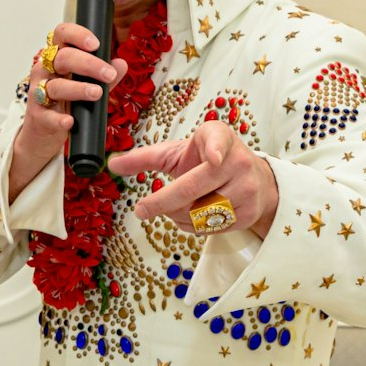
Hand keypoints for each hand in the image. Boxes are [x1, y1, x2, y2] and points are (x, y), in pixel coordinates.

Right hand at [10, 22, 125, 200]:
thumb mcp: (86, 87)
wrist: (41, 135)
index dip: (77, 35)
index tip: (96, 45)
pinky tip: (70, 121)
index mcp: (56, 59)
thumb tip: (121, 64)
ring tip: (97, 93)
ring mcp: (38, 94)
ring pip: (56, 86)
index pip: (61, 35)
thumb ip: (104, 77)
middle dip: (88, 64)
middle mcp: (44, 72)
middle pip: (62, 58)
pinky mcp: (37, 117)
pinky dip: (59, 119)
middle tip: (108, 74)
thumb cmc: (64, 106)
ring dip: (78, 88)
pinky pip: (47, 116)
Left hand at [108, 120, 278, 238]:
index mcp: (220, 138)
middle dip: (162, 202)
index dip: (215, 149)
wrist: (253, 180)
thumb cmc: (206, 162)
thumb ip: (146, 157)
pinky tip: (191, 214)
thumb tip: (111, 164)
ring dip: (176, 215)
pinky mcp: (248, 213)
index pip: (218, 139)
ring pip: (198, 212)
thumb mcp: (178, 153)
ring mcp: (247, 189)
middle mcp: (238, 161)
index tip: (213, 158)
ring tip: (174, 206)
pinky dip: (190, 225)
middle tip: (141, 210)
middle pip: (192, 188)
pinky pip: (209, 227)